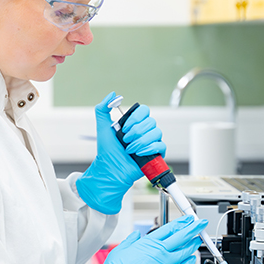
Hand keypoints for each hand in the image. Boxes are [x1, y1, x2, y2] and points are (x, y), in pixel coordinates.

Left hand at [75, 92, 165, 213]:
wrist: (110, 169)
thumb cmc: (107, 152)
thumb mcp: (102, 127)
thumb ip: (103, 108)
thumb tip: (112, 95)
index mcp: (135, 124)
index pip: (144, 111)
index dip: (135, 118)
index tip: (124, 128)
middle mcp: (144, 132)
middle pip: (151, 122)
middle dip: (136, 131)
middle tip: (125, 140)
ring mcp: (151, 143)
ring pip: (156, 133)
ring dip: (141, 141)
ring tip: (130, 149)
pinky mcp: (156, 154)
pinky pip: (161, 146)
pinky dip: (150, 148)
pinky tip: (140, 153)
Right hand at [86, 215, 206, 263]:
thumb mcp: (120, 249)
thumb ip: (131, 240)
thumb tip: (136, 235)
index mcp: (148, 243)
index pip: (169, 229)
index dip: (181, 223)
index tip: (187, 219)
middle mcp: (159, 251)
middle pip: (181, 237)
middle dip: (193, 228)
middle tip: (201, 223)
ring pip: (184, 251)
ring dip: (193, 244)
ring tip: (199, 239)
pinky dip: (189, 262)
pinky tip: (192, 258)